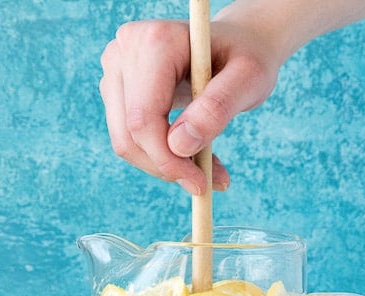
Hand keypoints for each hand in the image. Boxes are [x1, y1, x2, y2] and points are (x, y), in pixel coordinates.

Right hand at [100, 17, 281, 194]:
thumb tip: (179, 145)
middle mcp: (126, 49)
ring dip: (163, 166)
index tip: (200, 183)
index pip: (144, 119)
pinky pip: (128, 138)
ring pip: (125, 142)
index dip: (168, 160)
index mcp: (156, 41)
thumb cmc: (245, 57)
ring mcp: (115, 68)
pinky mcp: (115, 87)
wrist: (235, 44)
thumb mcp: (249, 79)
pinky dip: (159, 156)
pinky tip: (190, 153)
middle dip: (167, 167)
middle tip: (204, 182)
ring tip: (204, 167)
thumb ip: (217, 109)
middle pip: (130, 135)